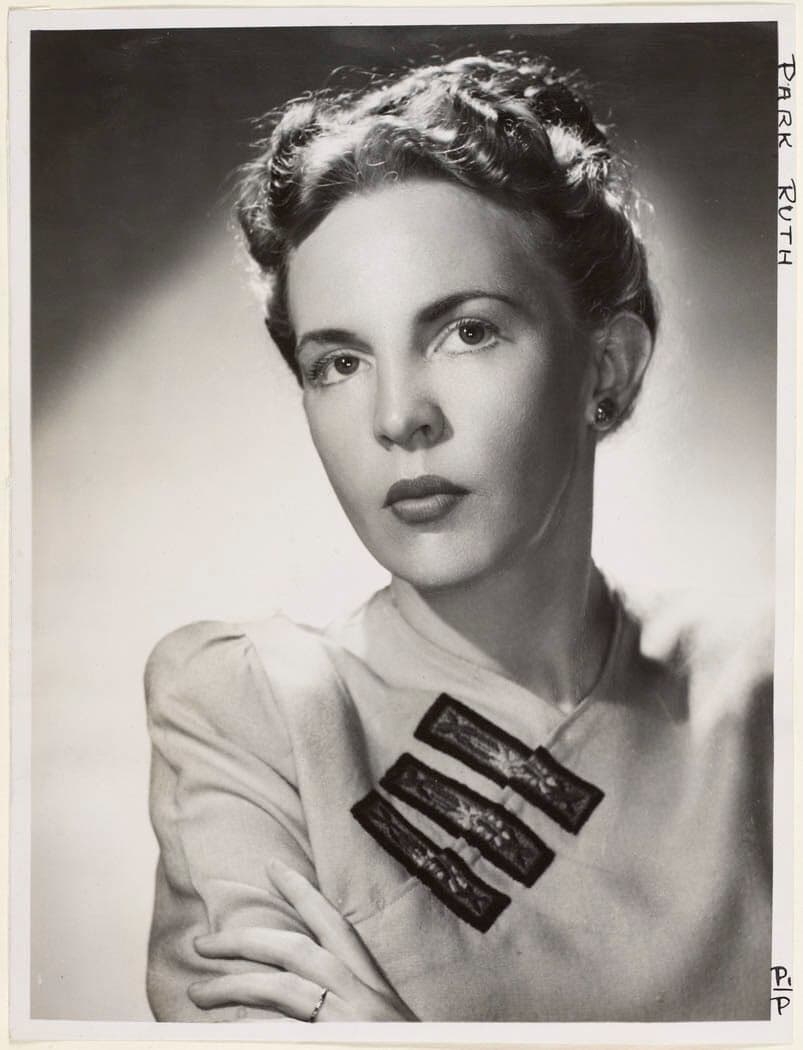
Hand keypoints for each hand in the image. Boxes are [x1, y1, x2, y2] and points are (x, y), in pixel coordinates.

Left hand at [189, 857, 417, 1020]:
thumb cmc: (409, 1049)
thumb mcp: (381, 1029)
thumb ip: (346, 1007)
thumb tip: (300, 998)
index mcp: (376, 988)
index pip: (336, 926)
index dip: (303, 893)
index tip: (274, 867)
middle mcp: (365, 998)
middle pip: (297, 949)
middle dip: (246, 939)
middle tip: (203, 941)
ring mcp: (353, 1022)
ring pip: (282, 986)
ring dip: (234, 984)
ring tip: (197, 992)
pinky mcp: (342, 1041)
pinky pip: (284, 1030)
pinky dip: (251, 1025)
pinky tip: (223, 1031)